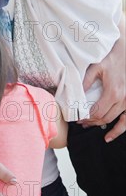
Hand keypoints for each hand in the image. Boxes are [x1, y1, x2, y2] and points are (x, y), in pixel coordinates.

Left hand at [78, 20, 125, 141]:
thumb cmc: (111, 58)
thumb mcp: (95, 67)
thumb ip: (85, 81)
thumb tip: (76, 94)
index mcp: (113, 92)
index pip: (96, 112)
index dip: (85, 117)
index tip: (76, 118)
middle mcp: (122, 100)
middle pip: (104, 118)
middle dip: (90, 121)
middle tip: (79, 121)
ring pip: (113, 120)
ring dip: (100, 124)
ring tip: (88, 125)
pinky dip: (118, 129)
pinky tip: (109, 137)